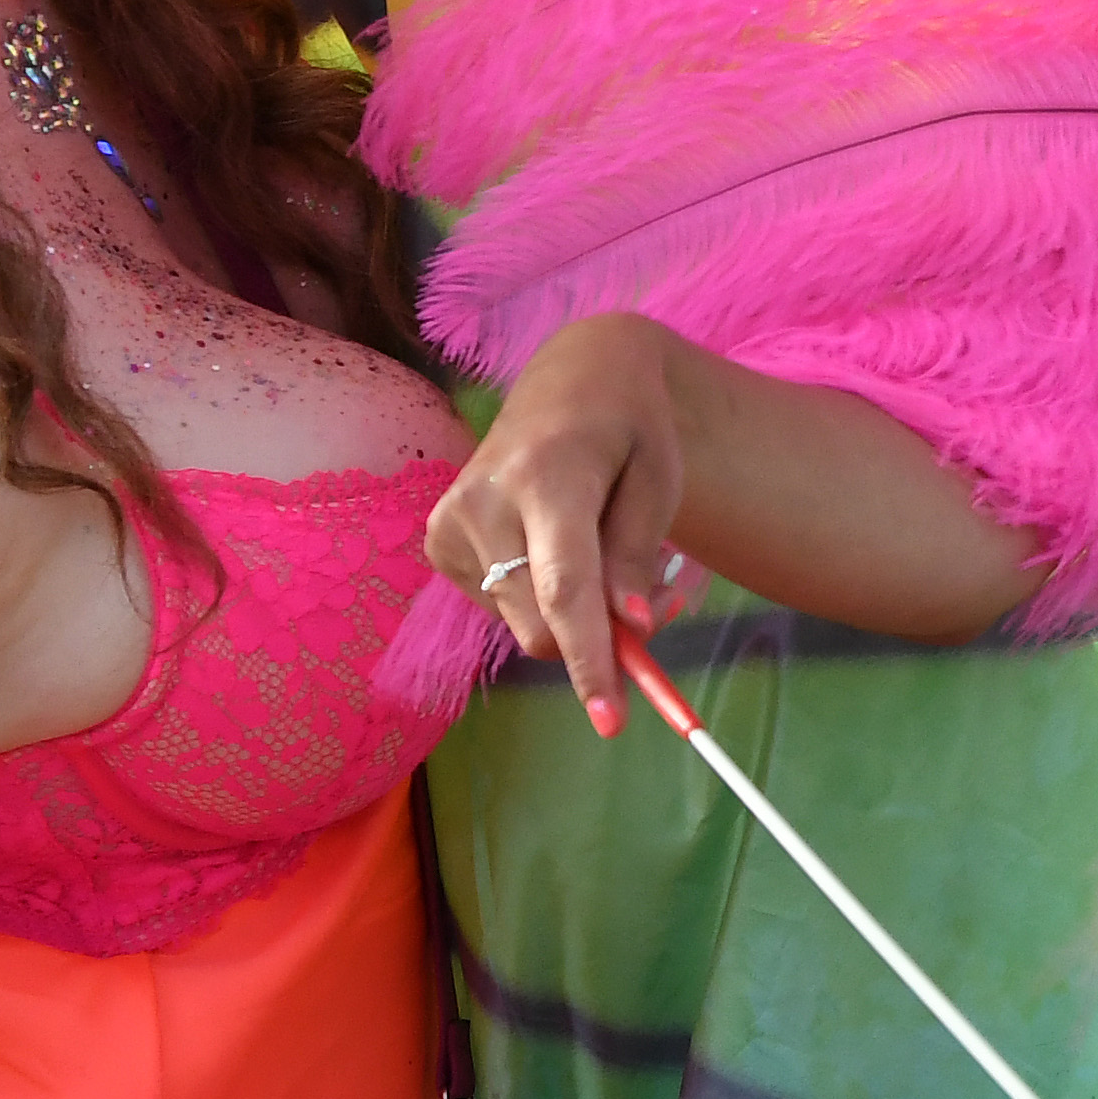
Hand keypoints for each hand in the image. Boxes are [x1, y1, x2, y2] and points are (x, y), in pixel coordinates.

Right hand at [423, 313, 703, 734]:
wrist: (574, 378)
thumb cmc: (630, 427)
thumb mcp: (659, 477)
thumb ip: (638, 553)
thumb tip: (632, 628)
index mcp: (546, 473)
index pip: (565, 588)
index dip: (589, 660)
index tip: (611, 721)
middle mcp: (483, 497)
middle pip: (538, 619)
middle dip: (592, 642)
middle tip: (645, 614)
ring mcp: (451, 519)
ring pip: (519, 621)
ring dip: (567, 614)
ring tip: (597, 548)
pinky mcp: (438, 540)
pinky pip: (498, 606)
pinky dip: (535, 595)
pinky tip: (549, 540)